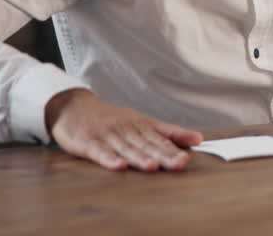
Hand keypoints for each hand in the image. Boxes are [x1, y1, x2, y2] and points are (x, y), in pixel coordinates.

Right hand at [44, 89, 202, 171]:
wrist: (74, 106)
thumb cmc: (112, 118)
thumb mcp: (142, 121)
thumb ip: (169, 132)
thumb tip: (198, 139)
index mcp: (140, 125)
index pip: (159, 139)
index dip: (173, 149)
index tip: (186, 159)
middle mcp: (125, 129)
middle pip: (146, 144)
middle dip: (162, 155)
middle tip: (178, 164)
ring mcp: (106, 135)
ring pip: (125, 148)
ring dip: (139, 157)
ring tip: (152, 166)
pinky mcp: (88, 142)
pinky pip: (99, 152)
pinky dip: (108, 159)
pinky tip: (118, 166)